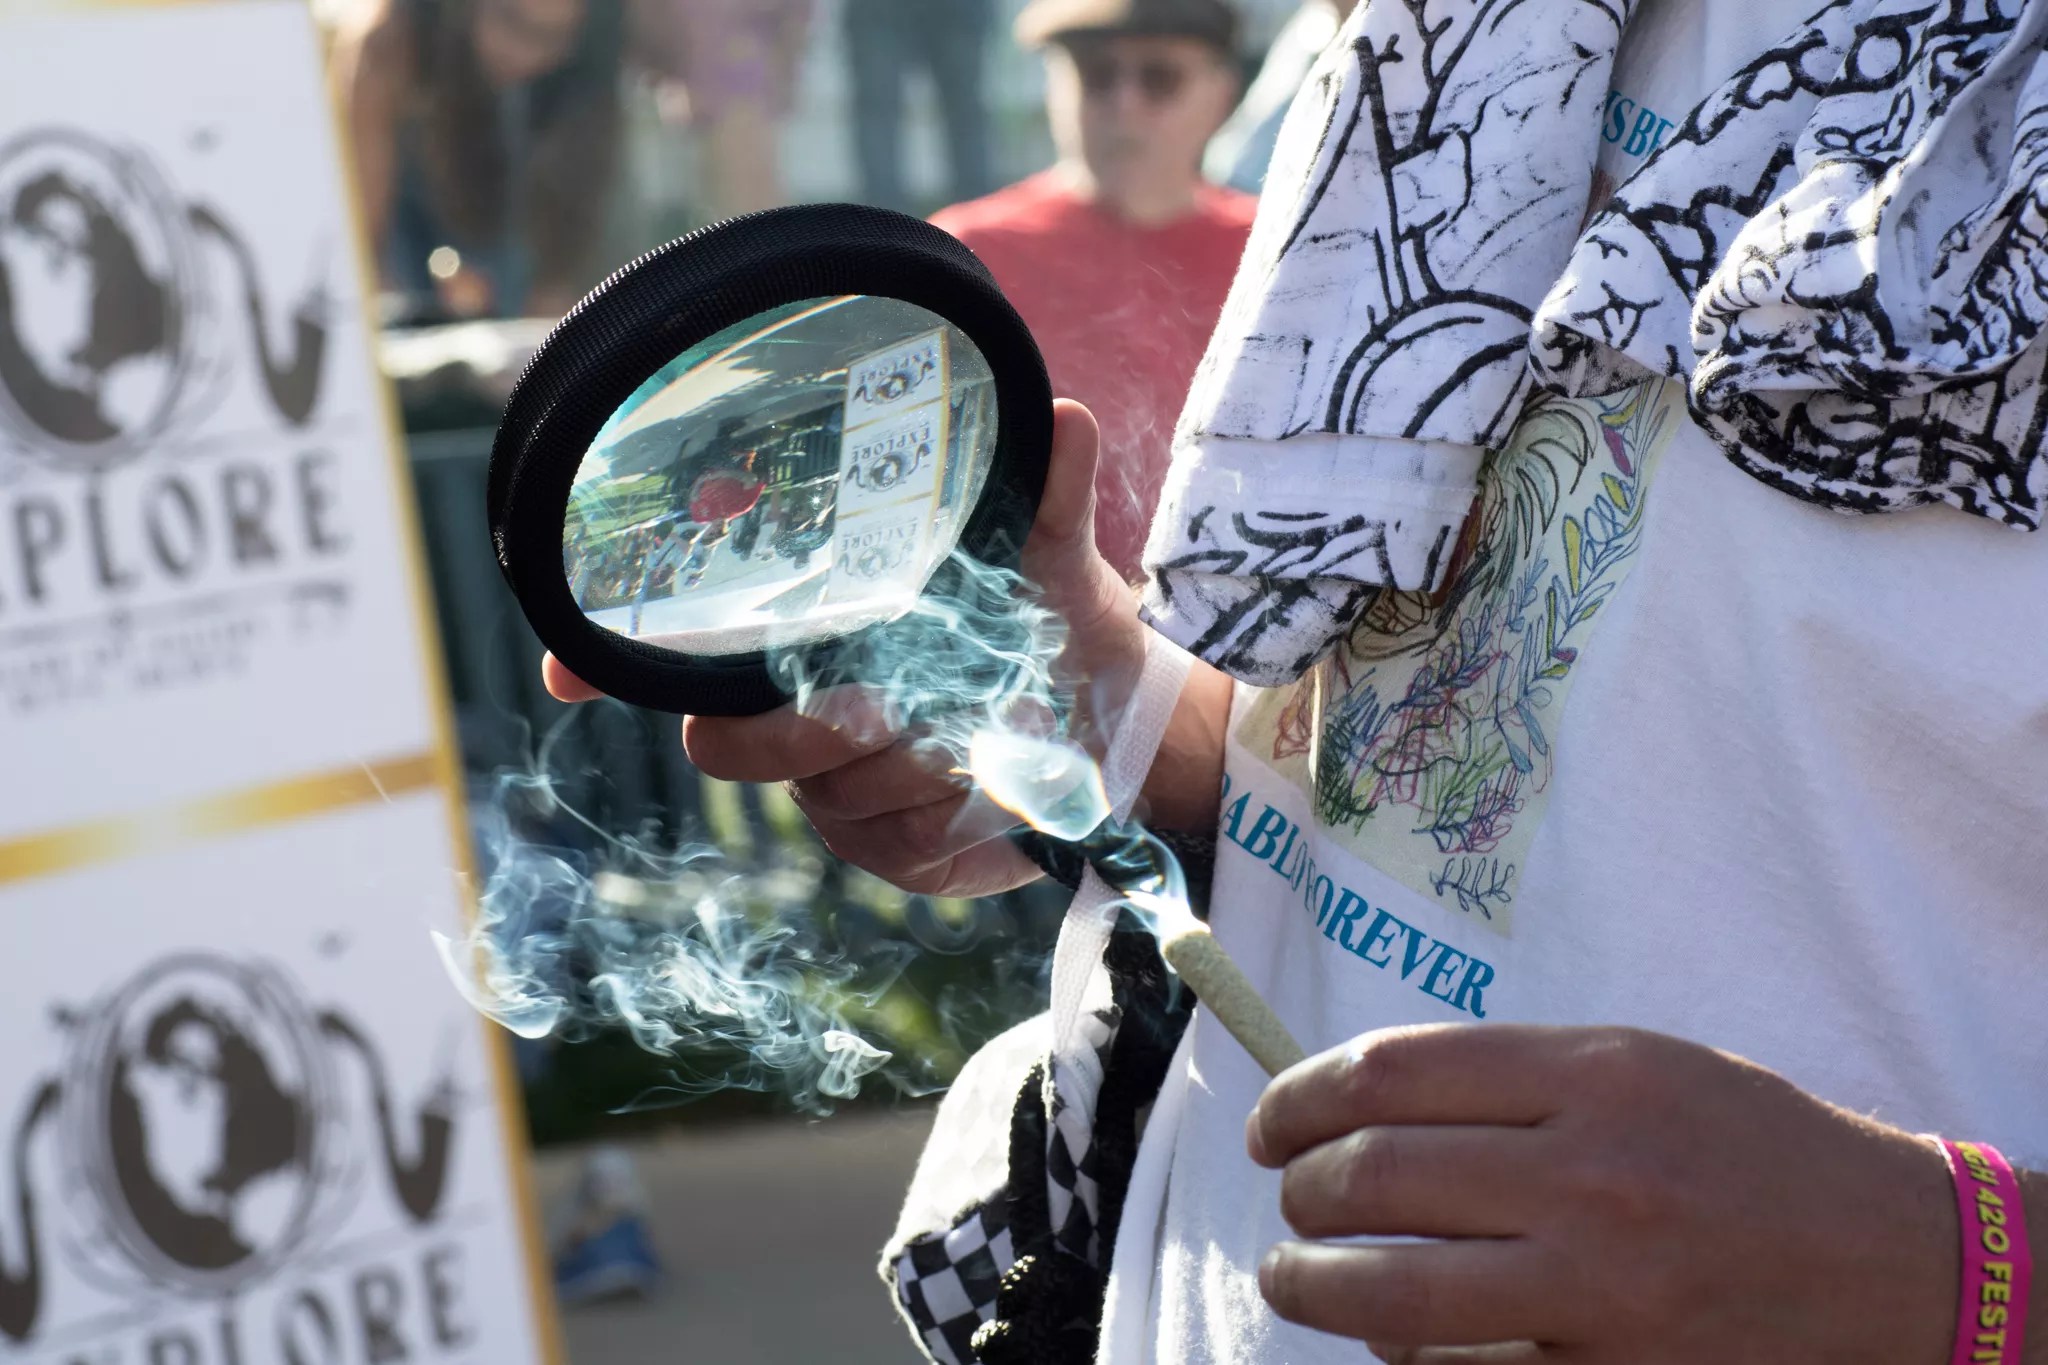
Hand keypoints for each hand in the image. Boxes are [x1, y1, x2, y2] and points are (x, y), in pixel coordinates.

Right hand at [544, 399, 1203, 897]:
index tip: (564, 674)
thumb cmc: (1056, 619)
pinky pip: (892, 847)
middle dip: (801, 729)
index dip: (603, 663)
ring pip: (829, 795)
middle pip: (728, 742)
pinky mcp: (892, 852)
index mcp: (809, 632)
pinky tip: (1002, 782)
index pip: (675, 653)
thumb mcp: (1055, 548)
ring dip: (917, 764)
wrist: (1121, 719)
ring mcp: (839, 789)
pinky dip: (953, 814)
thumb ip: (1047, 486)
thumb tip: (1061, 415)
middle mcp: (800, 712)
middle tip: (880, 704)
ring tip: (998, 724)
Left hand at [1246, 1025, 1958, 1364]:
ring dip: (1312, 1288)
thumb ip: (1507, 1081)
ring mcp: (1602, 1291)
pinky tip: (1398, 1344)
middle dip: (1299, 1193)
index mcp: (1593, 1075)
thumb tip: (1356, 1106)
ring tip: (1294, 1279)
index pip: (1387, 1074)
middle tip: (1291, 1203)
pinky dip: (1407, 1361)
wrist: (1897, 1261)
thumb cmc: (1753, 1150)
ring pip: (1390, 1296)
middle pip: (1371, 1177)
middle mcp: (1591, 1176)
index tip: (1273, 1124)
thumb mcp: (1639, 1067)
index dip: (1299, 1098)